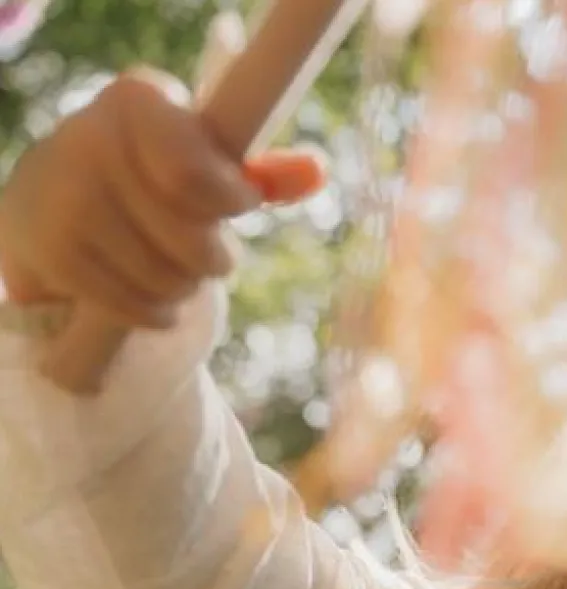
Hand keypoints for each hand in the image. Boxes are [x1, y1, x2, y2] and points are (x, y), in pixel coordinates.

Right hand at [0, 68, 324, 325]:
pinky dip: (158, 313)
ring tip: (170, 267)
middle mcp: (90, 139)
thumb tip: (317, 172)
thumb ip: (263, 172)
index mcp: (138, 101)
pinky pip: (138, 308)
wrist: (54, 203)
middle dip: (212, 257)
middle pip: (193, 241)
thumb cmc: (152, 179)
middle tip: (204, 250)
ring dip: (184, 286)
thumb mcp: (204, 161)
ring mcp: (64, 200)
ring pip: (168, 280)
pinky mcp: (52, 254)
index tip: (241, 204)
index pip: (195, 172)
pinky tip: (150, 294)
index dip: (230, 200)